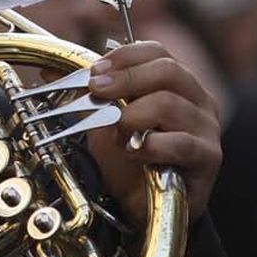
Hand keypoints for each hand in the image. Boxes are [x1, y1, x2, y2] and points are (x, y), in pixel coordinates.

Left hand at [82, 41, 222, 227]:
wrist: (142, 204)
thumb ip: (85, 95)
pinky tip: (135, 152)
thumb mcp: (102, 120)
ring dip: (133, 115)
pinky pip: (181, 143)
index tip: (94, 71)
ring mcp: (206, 128)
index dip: (125, 57)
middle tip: (96, 90)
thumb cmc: (129, 158)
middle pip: (168, 70)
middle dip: (125, 78)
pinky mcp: (208, 157)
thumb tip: (48, 70)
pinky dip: (150, 145)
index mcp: (176, 83)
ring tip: (117, 132)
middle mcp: (197, 100)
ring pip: (170, 104)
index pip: (158, 52)